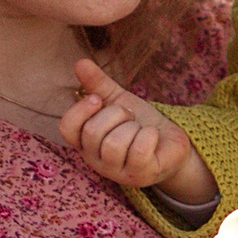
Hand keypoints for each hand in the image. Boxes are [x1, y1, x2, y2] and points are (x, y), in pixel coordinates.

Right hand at [60, 56, 216, 205]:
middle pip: (93, 132)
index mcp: (86, 141)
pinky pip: (139, 151)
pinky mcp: (139, 175)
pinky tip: (152, 136)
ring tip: (139, 129)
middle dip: (116, 114)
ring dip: (132, 127)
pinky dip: (149, 136)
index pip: (67, 129)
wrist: (170, 141)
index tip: (98, 99)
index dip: (80, 110)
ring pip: (114, 144)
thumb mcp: (118, 100)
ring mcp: (116, 171)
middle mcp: (96, 160)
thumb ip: (98, 84)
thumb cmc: (139, 123)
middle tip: (129, 116)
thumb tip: (80, 62)